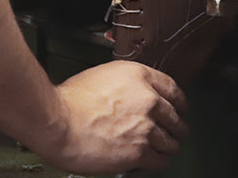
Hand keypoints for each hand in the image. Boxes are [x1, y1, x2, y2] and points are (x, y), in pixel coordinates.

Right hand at [42, 61, 188, 173]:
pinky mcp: (140, 151)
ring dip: (168, 145)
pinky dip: (158, 161)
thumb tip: (131, 93)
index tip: (179, 107)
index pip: (173, 89)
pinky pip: (162, 160)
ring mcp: (146, 126)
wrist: (58, 123)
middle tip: (173, 131)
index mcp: (139, 76)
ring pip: (172, 141)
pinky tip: (152, 160)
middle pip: (176, 116)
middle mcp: (148, 99)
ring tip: (163, 148)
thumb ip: (125, 84)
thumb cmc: (70, 101)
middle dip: (175, 126)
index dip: (179, 102)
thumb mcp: (102, 76)